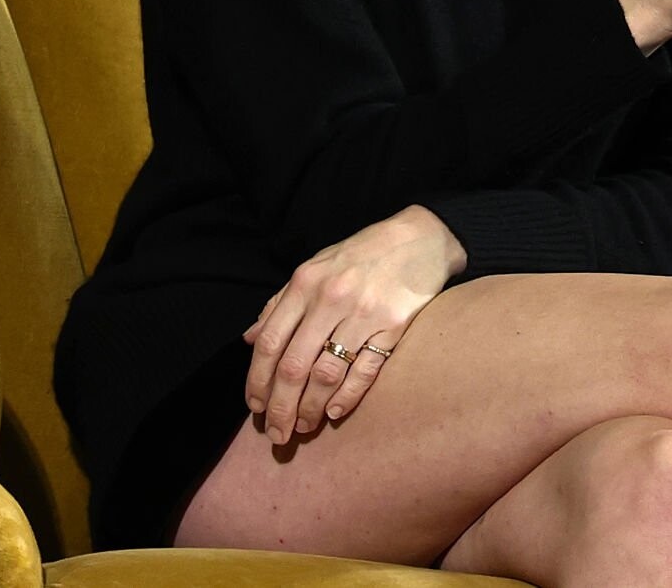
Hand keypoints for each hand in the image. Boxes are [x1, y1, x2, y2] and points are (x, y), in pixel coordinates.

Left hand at [243, 204, 466, 445]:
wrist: (421, 237)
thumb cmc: (361, 254)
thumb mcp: (315, 267)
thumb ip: (281, 302)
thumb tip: (251, 339)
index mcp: (305, 283)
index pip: (271, 342)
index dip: (258, 381)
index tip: (255, 407)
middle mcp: (331, 298)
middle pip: (294, 366)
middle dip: (281, 407)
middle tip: (276, 434)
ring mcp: (364, 313)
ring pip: (327, 374)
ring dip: (311, 408)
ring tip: (303, 427)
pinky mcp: (394, 325)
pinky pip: (365, 370)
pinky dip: (347, 397)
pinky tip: (334, 413)